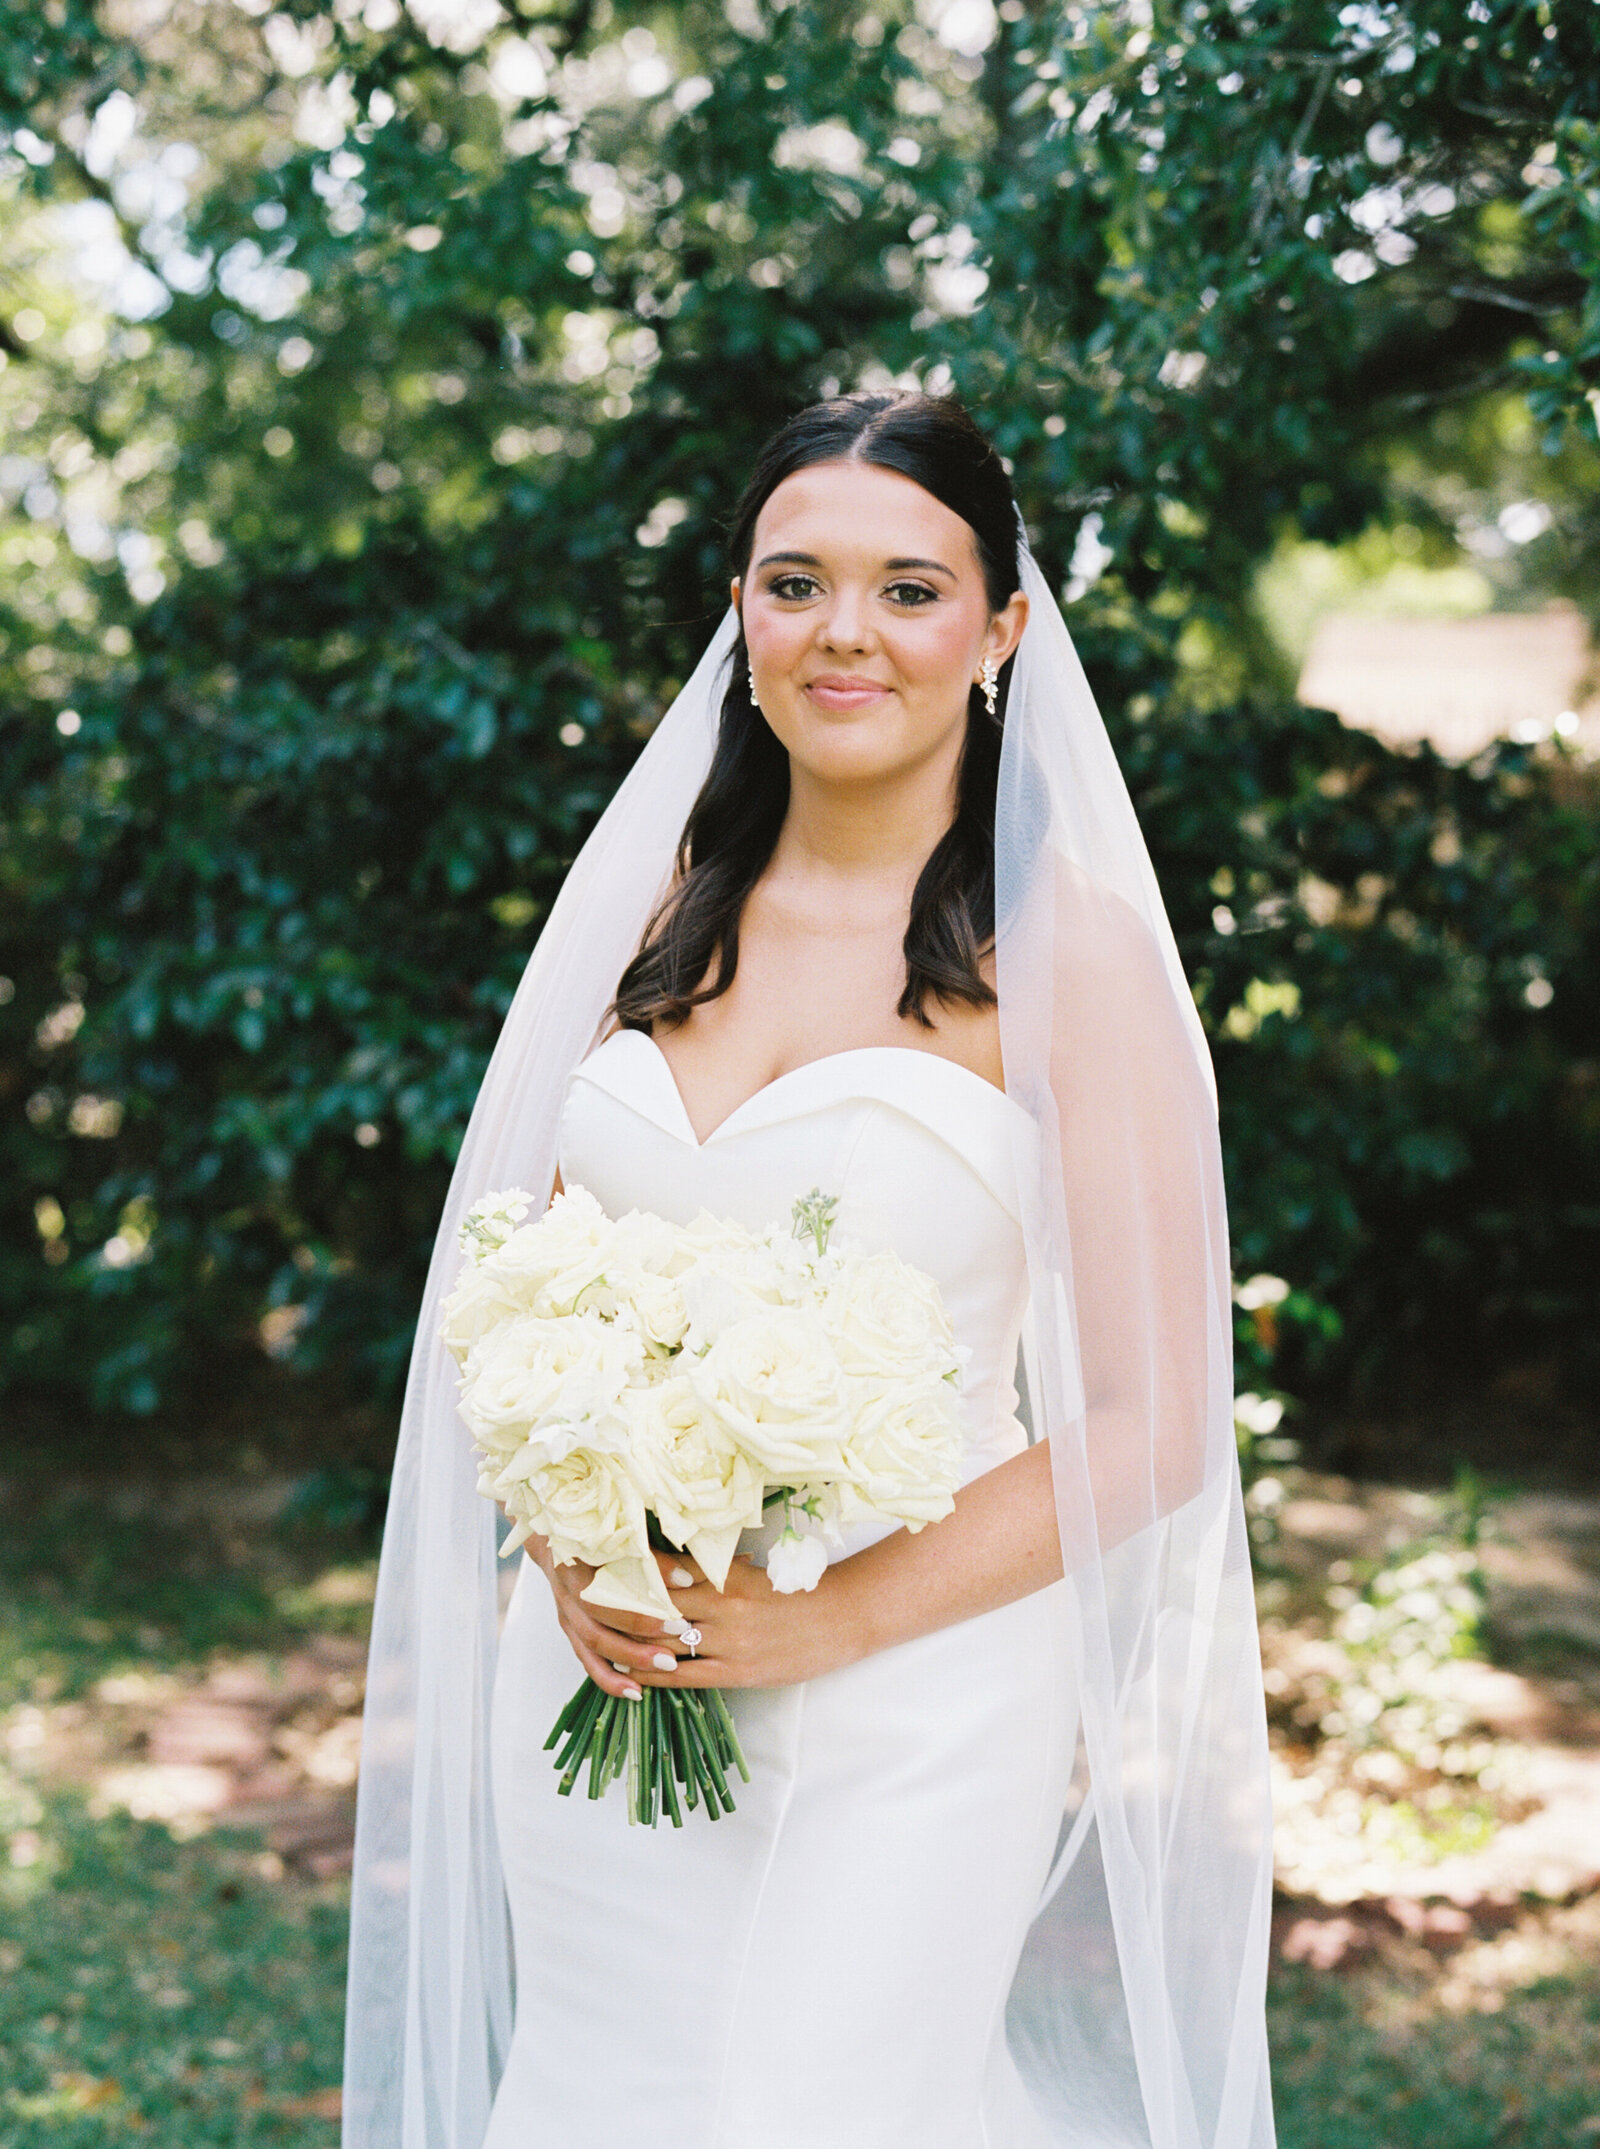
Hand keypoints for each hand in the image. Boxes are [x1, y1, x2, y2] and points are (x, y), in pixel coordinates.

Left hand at [527, 1536, 864, 1695]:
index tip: (597, 1558)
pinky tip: (629, 1669)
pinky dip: (651, 1673)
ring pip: (663, 1643)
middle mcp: (722, 1609)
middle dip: (615, 1600)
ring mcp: (728, 1644)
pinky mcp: (735, 1673)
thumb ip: (713, 1567)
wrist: (842, 1619)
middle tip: (578, 1592)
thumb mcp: (753, 1570)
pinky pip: (683, 1677)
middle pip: (655, 1606)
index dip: (628, 1567)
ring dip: (625, 1639)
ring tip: (592, 1631)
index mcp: (725, 1576)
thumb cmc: (798, 1588)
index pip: (665, 1570)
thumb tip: (670, 1562)